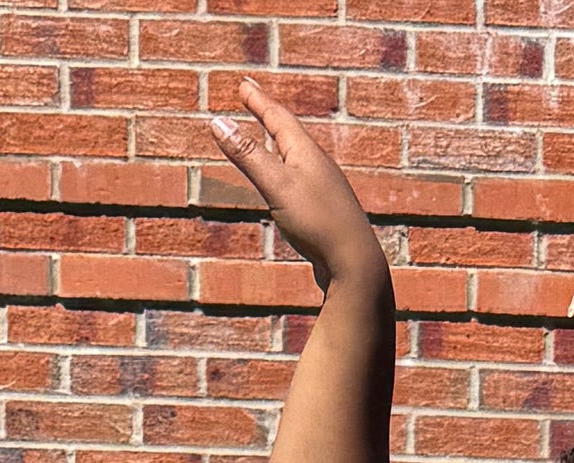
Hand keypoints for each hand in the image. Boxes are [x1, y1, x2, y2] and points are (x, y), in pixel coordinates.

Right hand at [209, 78, 390, 294]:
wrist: (355, 266)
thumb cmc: (317, 223)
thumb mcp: (277, 186)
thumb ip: (248, 155)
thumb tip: (218, 122)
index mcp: (306, 153)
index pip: (278, 117)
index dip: (258, 101)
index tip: (243, 85)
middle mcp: (318, 166)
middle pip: (288, 133)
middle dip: (267, 115)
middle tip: (252, 98)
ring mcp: (323, 189)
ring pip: (295, 157)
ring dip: (277, 142)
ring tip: (266, 135)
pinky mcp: (324, 213)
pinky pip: (300, 181)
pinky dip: (285, 171)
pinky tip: (286, 183)